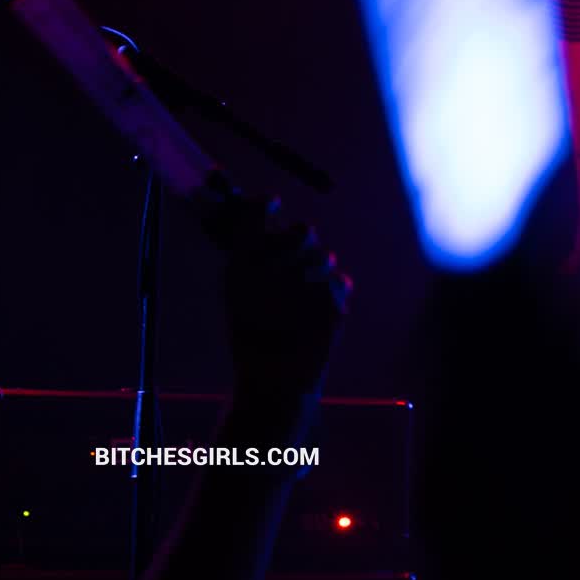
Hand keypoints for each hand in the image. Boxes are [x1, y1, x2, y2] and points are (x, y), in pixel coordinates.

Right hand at [222, 208, 351, 413]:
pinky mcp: (332, 301)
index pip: (252, 214)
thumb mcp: (239, 292)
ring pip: (326, 256)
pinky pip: (340, 281)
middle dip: (302, 242)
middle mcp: (272, 270)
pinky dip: (331, 292)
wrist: (275, 379)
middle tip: (295, 258)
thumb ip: (250, 253)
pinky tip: (314, 312)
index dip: (261, 204)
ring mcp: (305, 285)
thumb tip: (261, 218)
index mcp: (240, 266)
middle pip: (302, 231)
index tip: (270, 200)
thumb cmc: (252, 335)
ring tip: (302, 295)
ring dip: (319, 269)